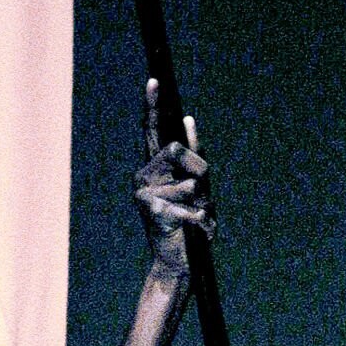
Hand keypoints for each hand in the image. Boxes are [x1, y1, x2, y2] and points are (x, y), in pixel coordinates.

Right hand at [133, 75, 215, 281]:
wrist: (180, 263)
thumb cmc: (190, 225)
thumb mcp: (198, 188)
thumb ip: (194, 157)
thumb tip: (188, 120)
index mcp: (154, 168)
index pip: (152, 132)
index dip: (153, 106)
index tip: (155, 81)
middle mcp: (144, 176)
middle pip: (175, 149)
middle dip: (197, 169)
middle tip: (201, 193)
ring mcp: (145, 193)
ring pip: (188, 180)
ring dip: (201, 201)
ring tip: (193, 218)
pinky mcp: (152, 210)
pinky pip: (189, 204)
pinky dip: (200, 219)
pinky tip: (192, 229)